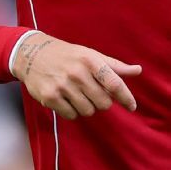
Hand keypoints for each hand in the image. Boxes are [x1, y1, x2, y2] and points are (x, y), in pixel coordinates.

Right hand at [11, 32, 141, 118]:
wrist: (32, 54)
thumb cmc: (68, 55)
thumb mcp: (91, 55)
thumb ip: (114, 66)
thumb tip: (138, 70)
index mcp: (91, 60)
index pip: (114, 83)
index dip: (126, 97)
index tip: (132, 107)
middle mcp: (77, 73)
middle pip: (104, 103)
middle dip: (102, 101)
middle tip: (93, 93)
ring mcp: (63, 86)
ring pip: (88, 111)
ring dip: (87, 106)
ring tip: (78, 94)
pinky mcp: (50, 98)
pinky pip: (72, 115)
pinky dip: (73, 111)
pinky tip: (67, 99)